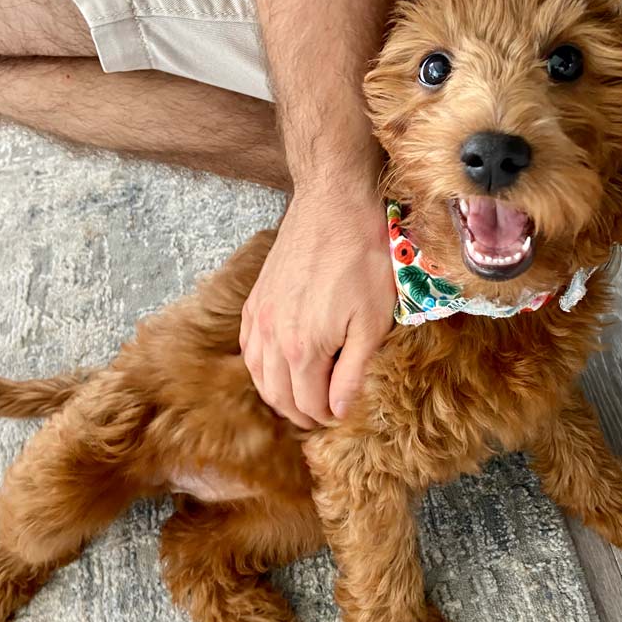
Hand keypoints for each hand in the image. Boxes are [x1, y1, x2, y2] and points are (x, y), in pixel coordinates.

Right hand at [240, 188, 393, 427]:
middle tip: (327, 414)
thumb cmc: (363, 258)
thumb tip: (338, 411)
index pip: (310, 406)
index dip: (329, 418)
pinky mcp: (255, 299)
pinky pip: (248, 348)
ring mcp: (258, 317)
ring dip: (280, 394)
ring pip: (259, 376)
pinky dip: (262, 367)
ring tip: (306, 397)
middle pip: (279, 398)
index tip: (346, 415)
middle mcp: (271, 338)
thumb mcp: (373, 320)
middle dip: (304, 413)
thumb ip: (353, 372)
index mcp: (303, 349)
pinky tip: (280, 366)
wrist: (334, 203)